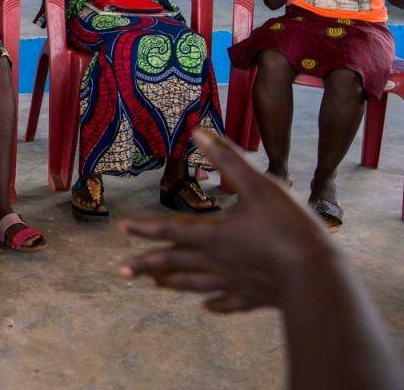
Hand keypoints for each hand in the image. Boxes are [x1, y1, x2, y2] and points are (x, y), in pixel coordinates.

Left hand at [120, 130, 334, 312]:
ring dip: (173, 283)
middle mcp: (217, 261)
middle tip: (122, 271)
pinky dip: (215, 304)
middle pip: (175, 262)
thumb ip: (227, 159)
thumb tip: (198, 132)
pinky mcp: (254, 298)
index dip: (146, 227)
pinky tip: (206, 308)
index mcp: (214, 235)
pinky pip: (229, 303)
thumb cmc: (289, 226)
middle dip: (147, 264)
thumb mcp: (259, 185)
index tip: (122, 228)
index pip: (171, 230)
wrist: (318, 275)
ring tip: (154, 286)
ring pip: (196, 284)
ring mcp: (235, 283)